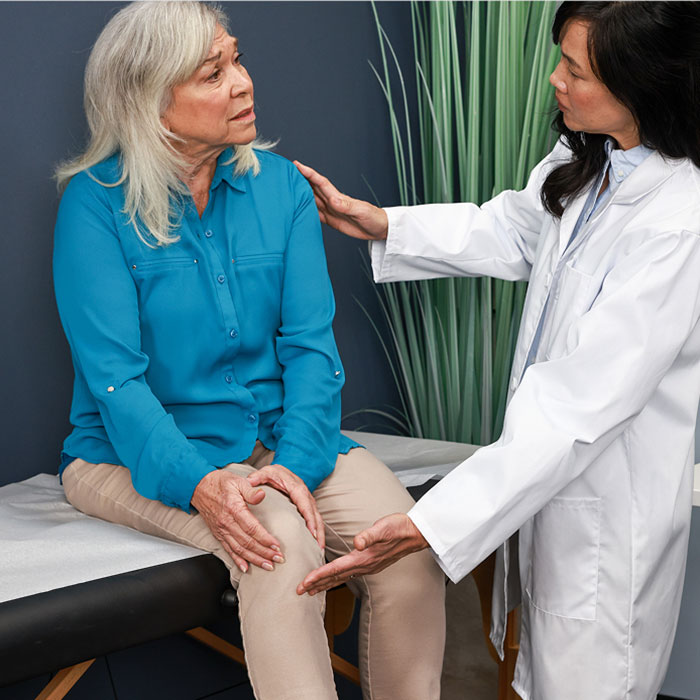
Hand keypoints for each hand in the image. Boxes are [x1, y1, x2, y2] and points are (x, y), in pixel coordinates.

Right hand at [192, 470, 282, 572]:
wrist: (199, 486)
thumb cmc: (220, 482)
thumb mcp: (238, 481)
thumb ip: (251, 490)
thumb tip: (261, 495)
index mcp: (233, 509)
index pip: (252, 528)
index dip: (265, 539)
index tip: (277, 546)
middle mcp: (227, 523)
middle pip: (247, 542)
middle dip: (264, 553)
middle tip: (278, 559)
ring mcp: (221, 530)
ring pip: (239, 549)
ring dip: (254, 559)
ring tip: (268, 565)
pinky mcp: (218, 533)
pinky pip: (228, 549)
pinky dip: (237, 560)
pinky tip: (246, 568)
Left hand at [247, 464, 324, 550]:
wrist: (280, 470)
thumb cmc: (273, 473)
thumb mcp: (265, 472)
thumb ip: (258, 477)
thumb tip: (249, 482)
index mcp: (297, 488)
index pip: (306, 505)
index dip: (310, 519)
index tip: (312, 533)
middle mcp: (305, 495)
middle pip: (315, 514)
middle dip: (318, 531)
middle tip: (318, 548)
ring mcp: (308, 501)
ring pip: (317, 518)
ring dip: (320, 534)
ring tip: (319, 551)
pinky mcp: (306, 506)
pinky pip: (314, 519)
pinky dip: (317, 532)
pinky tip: (316, 544)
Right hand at [294, 160, 388, 240]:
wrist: (380, 229)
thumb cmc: (374, 218)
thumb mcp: (361, 212)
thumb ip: (347, 206)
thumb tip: (333, 201)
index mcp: (338, 198)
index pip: (320, 182)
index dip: (308, 173)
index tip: (295, 165)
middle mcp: (333, 202)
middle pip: (312, 188)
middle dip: (299, 179)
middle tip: (285, 172)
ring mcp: (332, 210)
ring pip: (312, 199)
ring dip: (300, 193)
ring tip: (287, 189)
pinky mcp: (332, 220)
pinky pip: (316, 214)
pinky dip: (306, 210)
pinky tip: (298, 209)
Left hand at [296, 513, 428, 594]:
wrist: (414, 533)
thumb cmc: (398, 528)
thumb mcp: (383, 528)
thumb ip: (369, 535)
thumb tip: (357, 542)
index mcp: (363, 558)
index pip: (335, 569)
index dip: (318, 576)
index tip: (304, 583)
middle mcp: (364, 566)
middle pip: (335, 578)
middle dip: (317, 585)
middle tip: (300, 592)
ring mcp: (368, 567)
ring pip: (341, 578)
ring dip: (325, 584)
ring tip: (312, 590)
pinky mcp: (370, 564)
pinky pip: (348, 575)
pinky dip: (337, 578)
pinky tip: (333, 578)